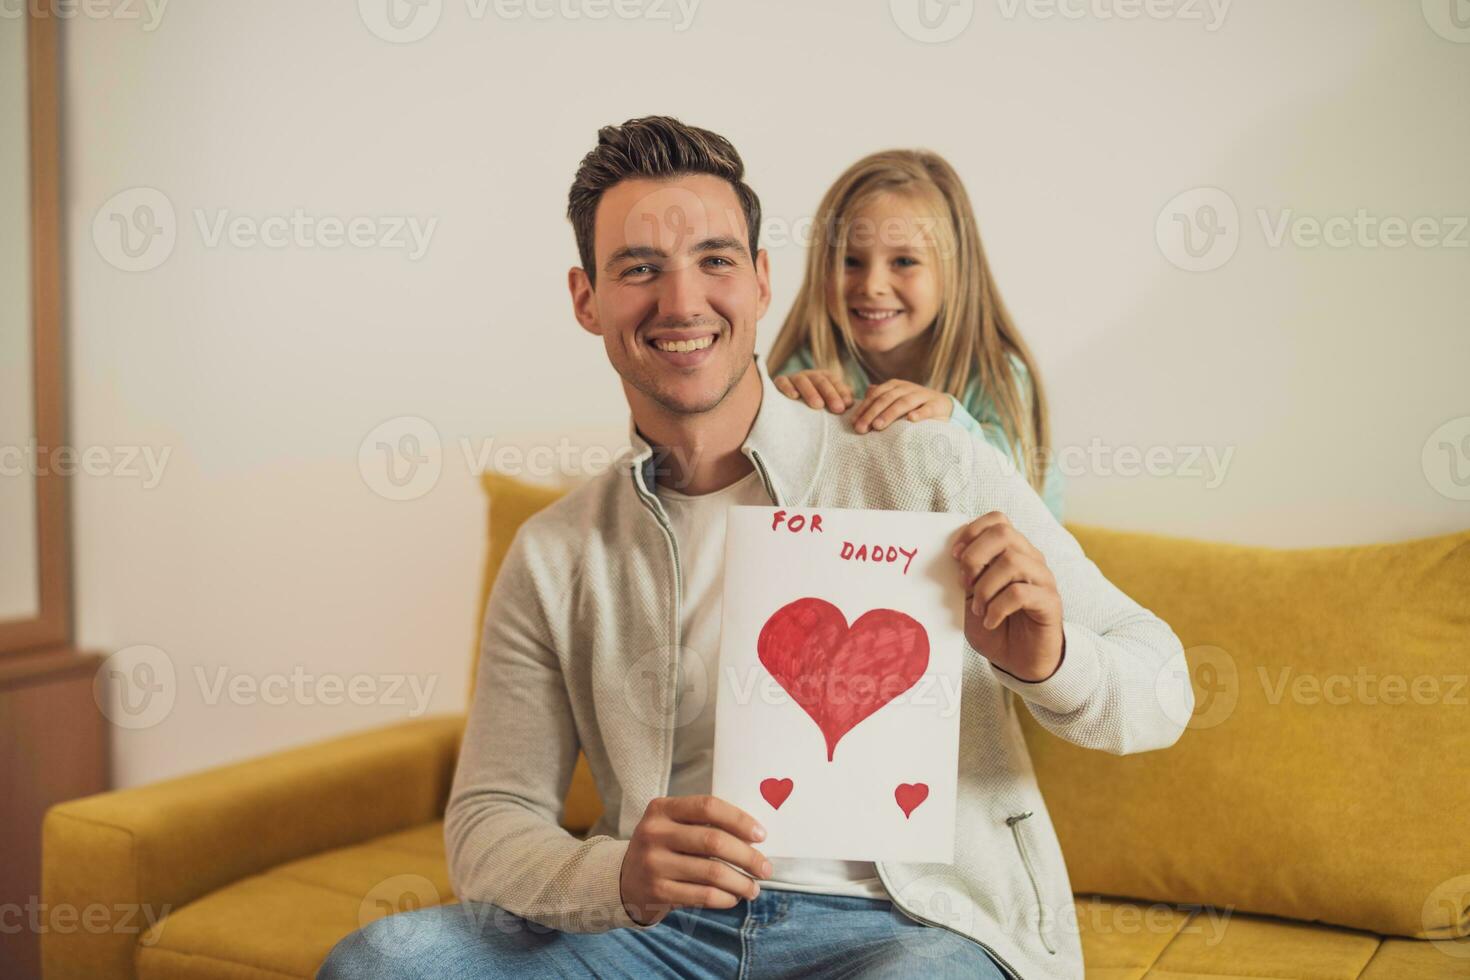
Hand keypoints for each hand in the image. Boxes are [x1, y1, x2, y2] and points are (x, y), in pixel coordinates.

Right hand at [619, 795, 772, 926]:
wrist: (624, 880)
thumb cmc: (663, 848)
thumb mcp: (672, 825)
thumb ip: (703, 823)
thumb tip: (754, 837)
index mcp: (662, 809)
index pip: (708, 807)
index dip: (739, 820)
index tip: (761, 835)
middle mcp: (654, 833)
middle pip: (713, 841)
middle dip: (747, 856)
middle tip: (765, 869)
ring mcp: (654, 863)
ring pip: (712, 872)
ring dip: (741, 882)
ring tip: (753, 888)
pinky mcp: (657, 891)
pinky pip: (702, 895)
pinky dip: (725, 898)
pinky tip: (733, 897)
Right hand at [774, 369, 852, 412]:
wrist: (786, 410)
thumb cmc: (815, 410)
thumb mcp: (829, 404)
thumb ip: (841, 400)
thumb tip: (850, 403)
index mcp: (824, 378)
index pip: (835, 382)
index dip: (841, 393)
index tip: (846, 405)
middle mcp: (809, 375)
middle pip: (821, 381)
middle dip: (830, 395)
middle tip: (838, 409)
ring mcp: (794, 378)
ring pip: (802, 380)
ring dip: (811, 392)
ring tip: (818, 406)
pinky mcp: (779, 382)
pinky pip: (782, 382)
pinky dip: (787, 387)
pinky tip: (793, 396)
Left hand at [852, 380, 952, 433]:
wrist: (942, 405)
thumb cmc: (913, 405)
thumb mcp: (894, 400)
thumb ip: (879, 398)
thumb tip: (862, 397)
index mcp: (894, 386)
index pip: (875, 395)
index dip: (864, 408)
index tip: (854, 423)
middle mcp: (907, 388)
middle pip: (886, 399)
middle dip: (872, 413)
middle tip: (862, 428)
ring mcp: (922, 395)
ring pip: (904, 403)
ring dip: (890, 414)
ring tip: (878, 426)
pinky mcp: (936, 405)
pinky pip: (927, 409)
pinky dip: (920, 413)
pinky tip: (911, 420)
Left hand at [951, 512, 1064, 681]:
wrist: (1019, 661)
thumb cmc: (994, 625)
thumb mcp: (970, 598)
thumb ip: (964, 575)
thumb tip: (953, 555)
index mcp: (1012, 551)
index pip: (998, 520)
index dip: (972, 531)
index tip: (954, 556)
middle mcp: (1030, 559)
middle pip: (1004, 533)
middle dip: (975, 556)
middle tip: (965, 584)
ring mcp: (1043, 579)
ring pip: (1012, 561)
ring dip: (985, 587)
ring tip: (979, 609)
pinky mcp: (1050, 602)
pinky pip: (1020, 593)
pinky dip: (997, 607)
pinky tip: (991, 621)